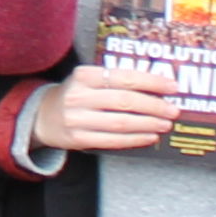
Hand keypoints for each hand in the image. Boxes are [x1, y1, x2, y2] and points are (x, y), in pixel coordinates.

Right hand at [32, 66, 176, 153]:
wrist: (42, 116)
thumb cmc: (75, 94)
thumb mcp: (88, 79)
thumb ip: (115, 80)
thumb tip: (156, 86)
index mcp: (84, 76)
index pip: (124, 77)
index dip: (151, 82)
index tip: (172, 86)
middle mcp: (79, 96)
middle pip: (125, 101)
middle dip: (154, 106)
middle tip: (173, 109)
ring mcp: (77, 119)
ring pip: (121, 123)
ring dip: (148, 124)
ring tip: (165, 123)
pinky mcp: (78, 139)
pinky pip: (113, 140)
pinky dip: (135, 139)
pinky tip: (150, 136)